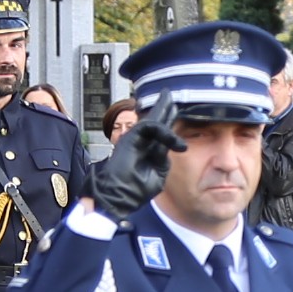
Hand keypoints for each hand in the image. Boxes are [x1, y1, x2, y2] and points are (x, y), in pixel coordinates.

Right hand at [89, 100, 178, 218]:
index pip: (159, 134)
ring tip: (171, 101)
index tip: (174, 111)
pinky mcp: (131, 138)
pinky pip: (150, 128)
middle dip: (163, 108)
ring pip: (151, 121)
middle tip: (168, 94)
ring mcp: (134, 139)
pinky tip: (175, 141)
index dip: (167, 122)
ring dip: (163, 111)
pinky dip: (164, 132)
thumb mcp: (157, 175)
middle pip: (154, 121)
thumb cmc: (133, 191)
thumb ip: (163, 159)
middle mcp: (139, 143)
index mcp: (145, 151)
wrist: (117, 196)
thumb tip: (170, 146)